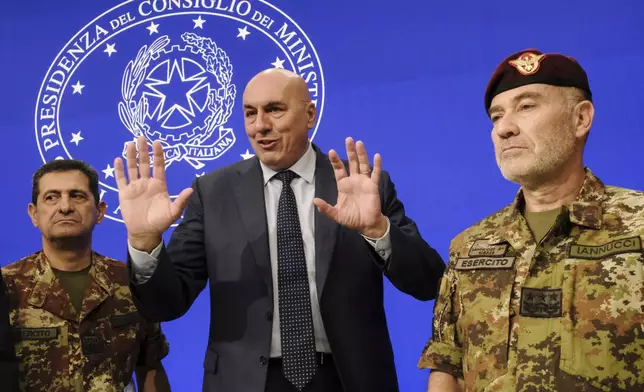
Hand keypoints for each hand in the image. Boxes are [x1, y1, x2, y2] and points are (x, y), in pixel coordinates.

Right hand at [114, 136, 192, 251]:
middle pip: (144, 163)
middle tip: (141, 137)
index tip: (157, 142)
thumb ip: (181, 200)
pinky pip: (121, 179)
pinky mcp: (125, 193)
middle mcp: (147, 182)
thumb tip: (191, 189)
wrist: (145, 232)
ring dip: (131, 156)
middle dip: (143, 151)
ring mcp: (135, 186)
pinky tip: (118, 159)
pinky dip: (119, 169)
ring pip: (132, 168)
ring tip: (130, 143)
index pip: (159, 165)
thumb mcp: (173, 212)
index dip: (158, 154)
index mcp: (159, 184)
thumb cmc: (161, 222)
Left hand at [313, 137, 387, 237]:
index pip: (339, 170)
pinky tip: (377, 156)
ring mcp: (364, 182)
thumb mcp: (336, 214)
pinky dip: (377, 165)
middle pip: (352, 162)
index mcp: (343, 185)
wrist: (366, 225)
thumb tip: (314, 201)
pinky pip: (375, 174)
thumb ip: (326, 208)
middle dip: (350, 151)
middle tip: (348, 139)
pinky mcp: (373, 186)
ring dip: (362, 154)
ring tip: (359, 143)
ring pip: (363, 164)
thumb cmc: (351, 219)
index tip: (332, 151)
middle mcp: (354, 180)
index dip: (335, 161)